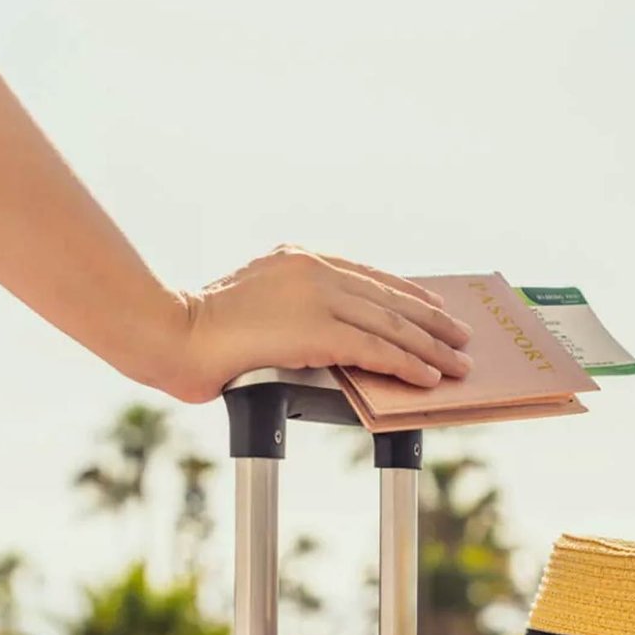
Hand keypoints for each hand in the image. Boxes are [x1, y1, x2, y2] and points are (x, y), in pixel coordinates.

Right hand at [163, 245, 473, 402]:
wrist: (172, 333)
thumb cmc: (203, 329)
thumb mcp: (257, 304)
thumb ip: (296, 308)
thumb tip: (331, 334)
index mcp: (299, 258)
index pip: (369, 276)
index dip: (408, 294)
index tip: (435, 307)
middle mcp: (314, 269)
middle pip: (389, 297)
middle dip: (432, 321)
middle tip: (462, 336)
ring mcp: (317, 296)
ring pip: (391, 323)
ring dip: (431, 347)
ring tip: (458, 363)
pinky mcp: (317, 328)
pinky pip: (376, 348)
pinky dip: (407, 364)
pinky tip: (428, 376)